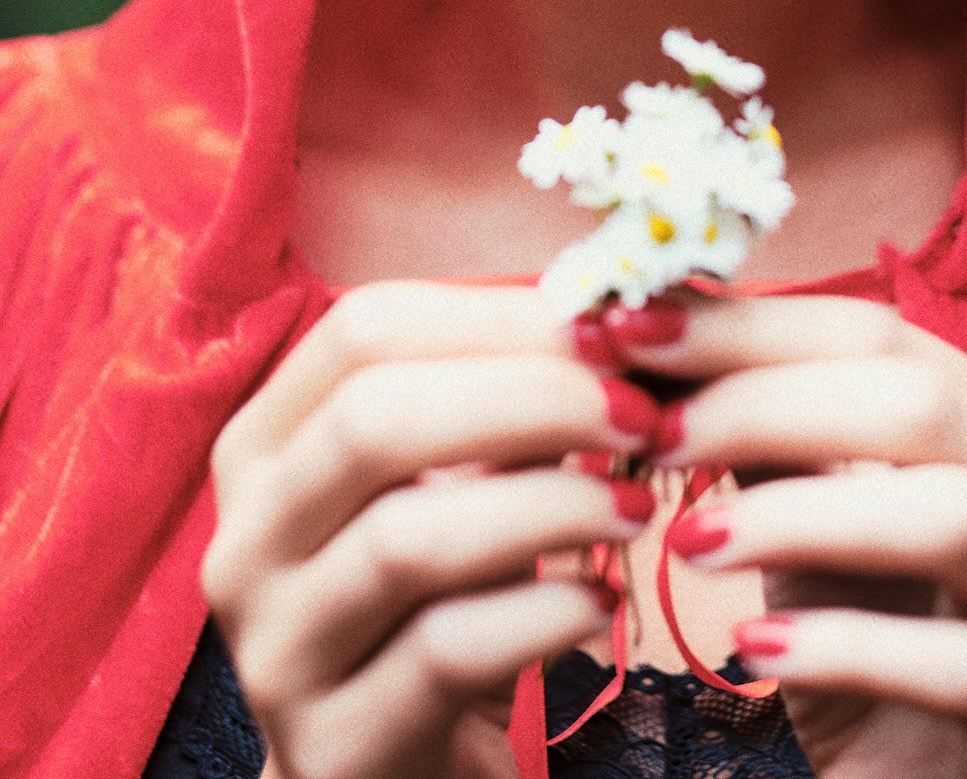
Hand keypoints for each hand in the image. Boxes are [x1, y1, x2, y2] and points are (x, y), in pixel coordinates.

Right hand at [202, 283, 661, 778]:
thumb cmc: (437, 592)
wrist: (392, 770)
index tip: (606, 330)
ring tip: (634, 507)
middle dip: (530, 399)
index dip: (496, 315)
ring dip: (550, 506)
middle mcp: (246, 538)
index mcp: (265, 442)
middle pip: (375, 420)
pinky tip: (597, 602)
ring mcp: (276, 649)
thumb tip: (622, 318)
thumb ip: (507, 396)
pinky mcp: (332, 746)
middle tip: (638, 412)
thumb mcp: (452, 481)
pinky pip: (442, 654)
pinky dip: (540, 614)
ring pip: (407, 540)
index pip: (365, 329)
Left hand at [605, 292, 966, 778]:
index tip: (629, 329)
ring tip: (689, 542)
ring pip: (959, 515)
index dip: (750, 327)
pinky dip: (850, 646)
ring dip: (804, 516)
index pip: (882, 337)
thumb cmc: (864, 643)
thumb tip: (644, 324)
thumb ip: (757, 428)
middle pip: (925, 406)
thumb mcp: (804, 522)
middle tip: (653, 433)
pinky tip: (757, 648)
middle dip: (768, 405)